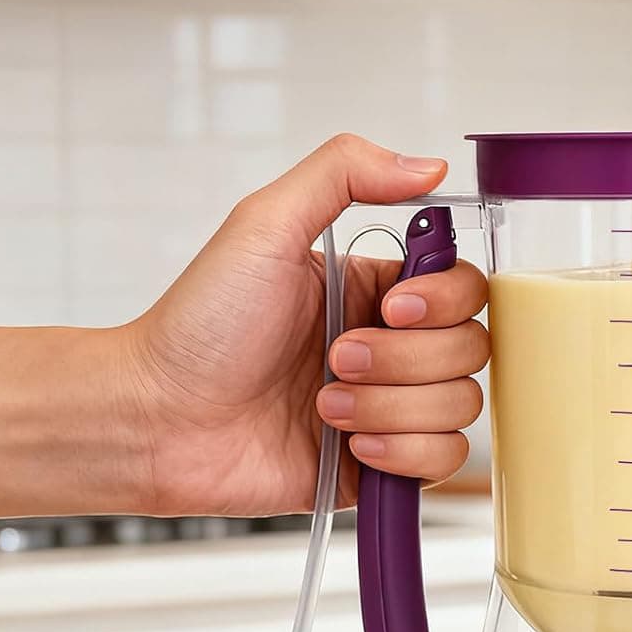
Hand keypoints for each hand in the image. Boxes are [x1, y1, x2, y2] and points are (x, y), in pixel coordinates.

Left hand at [121, 134, 488, 517]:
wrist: (160, 420)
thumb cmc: (198, 327)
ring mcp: (390, 408)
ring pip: (460, 407)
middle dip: (402, 360)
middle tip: (333, 359)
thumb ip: (343, 173)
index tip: (390, 306)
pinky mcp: (382, 464)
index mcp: (373, 289)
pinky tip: (351, 445)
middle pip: (470, 350)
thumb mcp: (264, 224)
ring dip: (391, 407)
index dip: (442, 301)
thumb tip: (430, 166)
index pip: (465, 287)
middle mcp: (391, 347)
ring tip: (324, 406)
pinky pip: (442, 461)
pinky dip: (402, 452)